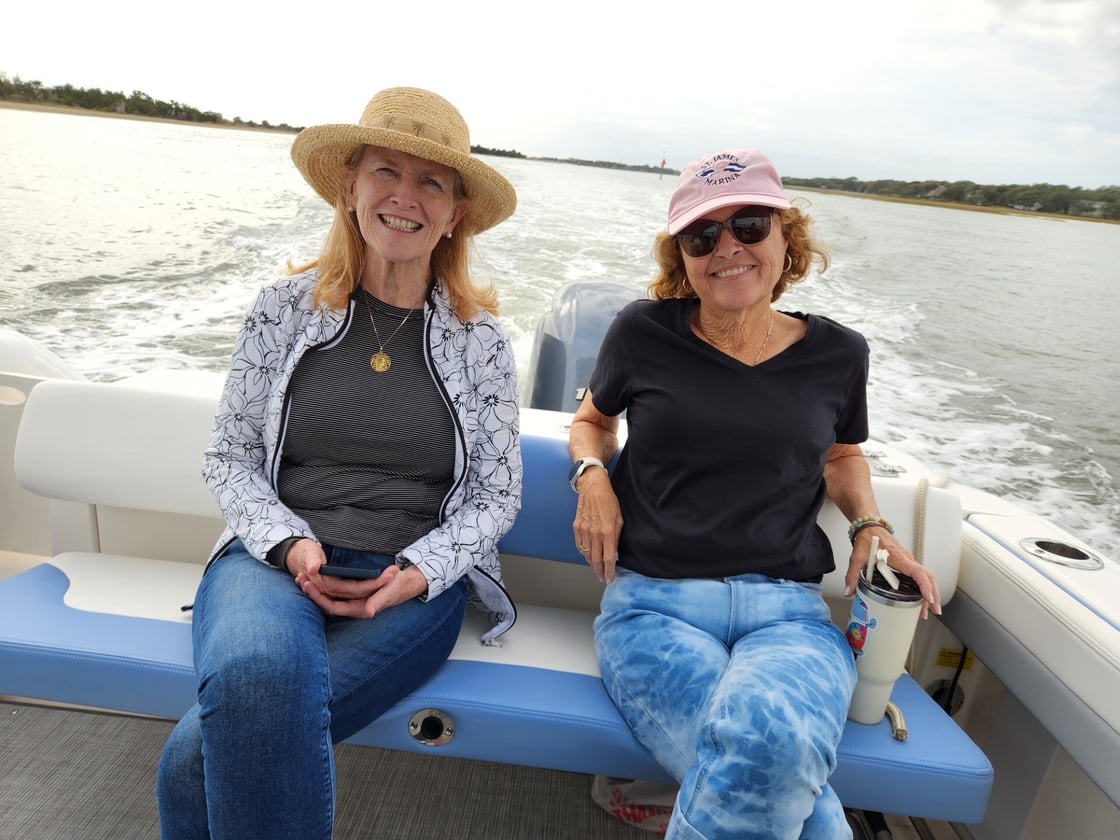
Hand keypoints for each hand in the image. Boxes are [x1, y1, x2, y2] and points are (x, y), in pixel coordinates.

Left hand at [296, 564, 429, 618]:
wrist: (408, 583)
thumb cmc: (399, 587)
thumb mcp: (391, 591)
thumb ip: (379, 601)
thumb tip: (369, 612)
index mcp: (360, 609)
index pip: (332, 606)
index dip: (319, 597)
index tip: (308, 584)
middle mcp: (353, 607)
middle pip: (326, 602)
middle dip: (312, 591)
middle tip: (299, 577)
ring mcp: (353, 601)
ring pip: (328, 597)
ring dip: (315, 588)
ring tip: (301, 575)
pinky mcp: (354, 594)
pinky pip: (334, 592)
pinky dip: (323, 584)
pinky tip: (315, 575)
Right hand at [572, 469, 623, 583]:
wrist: (592, 488)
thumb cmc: (608, 500)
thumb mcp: (619, 519)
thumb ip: (617, 538)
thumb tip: (615, 554)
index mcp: (607, 531)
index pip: (608, 558)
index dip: (609, 570)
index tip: (610, 579)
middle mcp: (595, 533)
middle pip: (596, 560)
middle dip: (600, 572)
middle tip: (603, 579)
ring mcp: (584, 531)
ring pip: (586, 554)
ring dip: (592, 564)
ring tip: (597, 570)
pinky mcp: (577, 527)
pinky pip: (579, 546)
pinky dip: (584, 554)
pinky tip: (588, 557)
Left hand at [844, 528, 941, 618]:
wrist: (870, 527)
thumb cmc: (868, 538)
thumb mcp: (857, 557)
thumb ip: (853, 575)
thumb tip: (849, 591)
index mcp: (898, 558)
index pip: (918, 572)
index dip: (925, 586)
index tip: (928, 598)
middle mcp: (907, 560)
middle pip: (928, 577)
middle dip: (933, 595)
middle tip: (933, 611)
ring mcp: (908, 562)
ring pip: (927, 577)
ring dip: (930, 593)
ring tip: (928, 610)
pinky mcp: (906, 565)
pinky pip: (920, 576)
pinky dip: (924, 588)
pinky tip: (920, 600)